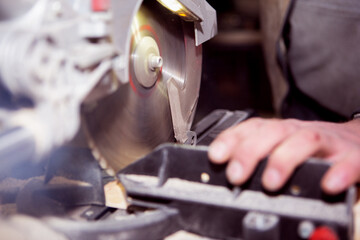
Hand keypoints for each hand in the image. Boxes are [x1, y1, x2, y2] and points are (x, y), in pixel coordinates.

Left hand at [208, 118, 359, 193]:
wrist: (359, 142)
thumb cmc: (316, 152)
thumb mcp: (285, 149)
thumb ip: (262, 160)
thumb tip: (229, 176)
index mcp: (282, 132)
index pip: (253, 128)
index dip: (232, 139)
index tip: (216, 156)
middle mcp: (301, 132)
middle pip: (274, 131)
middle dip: (251, 151)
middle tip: (235, 175)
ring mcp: (329, 142)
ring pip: (305, 140)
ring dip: (285, 160)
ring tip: (270, 183)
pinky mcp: (355, 156)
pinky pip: (349, 161)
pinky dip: (338, 172)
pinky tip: (328, 185)